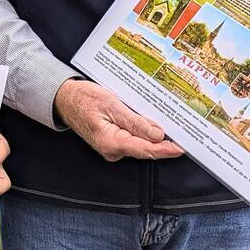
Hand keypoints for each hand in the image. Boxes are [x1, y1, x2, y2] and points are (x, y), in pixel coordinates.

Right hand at [53, 78, 183, 161]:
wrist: (64, 99)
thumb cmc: (83, 99)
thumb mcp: (111, 104)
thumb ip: (135, 121)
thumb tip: (157, 134)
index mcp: (111, 143)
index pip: (146, 150)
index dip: (166, 149)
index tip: (183, 147)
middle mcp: (112, 150)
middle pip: (146, 150)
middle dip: (165, 143)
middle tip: (184, 134)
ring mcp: (112, 148)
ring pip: (141, 145)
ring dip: (155, 138)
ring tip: (172, 129)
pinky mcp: (113, 143)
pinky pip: (133, 141)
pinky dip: (144, 135)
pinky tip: (153, 126)